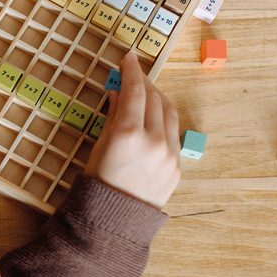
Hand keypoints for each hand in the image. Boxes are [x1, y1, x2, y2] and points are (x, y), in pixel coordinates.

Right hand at [85, 51, 180, 208]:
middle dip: (144, 83)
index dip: (131, 70)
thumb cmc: (99, 182)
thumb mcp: (99, 145)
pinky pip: (173, 134)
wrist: (115, 219)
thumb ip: (113, 116)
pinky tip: (153, 119)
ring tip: (146, 93)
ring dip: (158, 98)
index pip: (134, 90)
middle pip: (154, 98)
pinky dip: (163, 121)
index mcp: (127, 133)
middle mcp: (153, 140)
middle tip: (134, 74)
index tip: (129, 57)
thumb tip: (119, 93)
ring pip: (169, 113)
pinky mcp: (177, 166)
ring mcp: (169, 154)